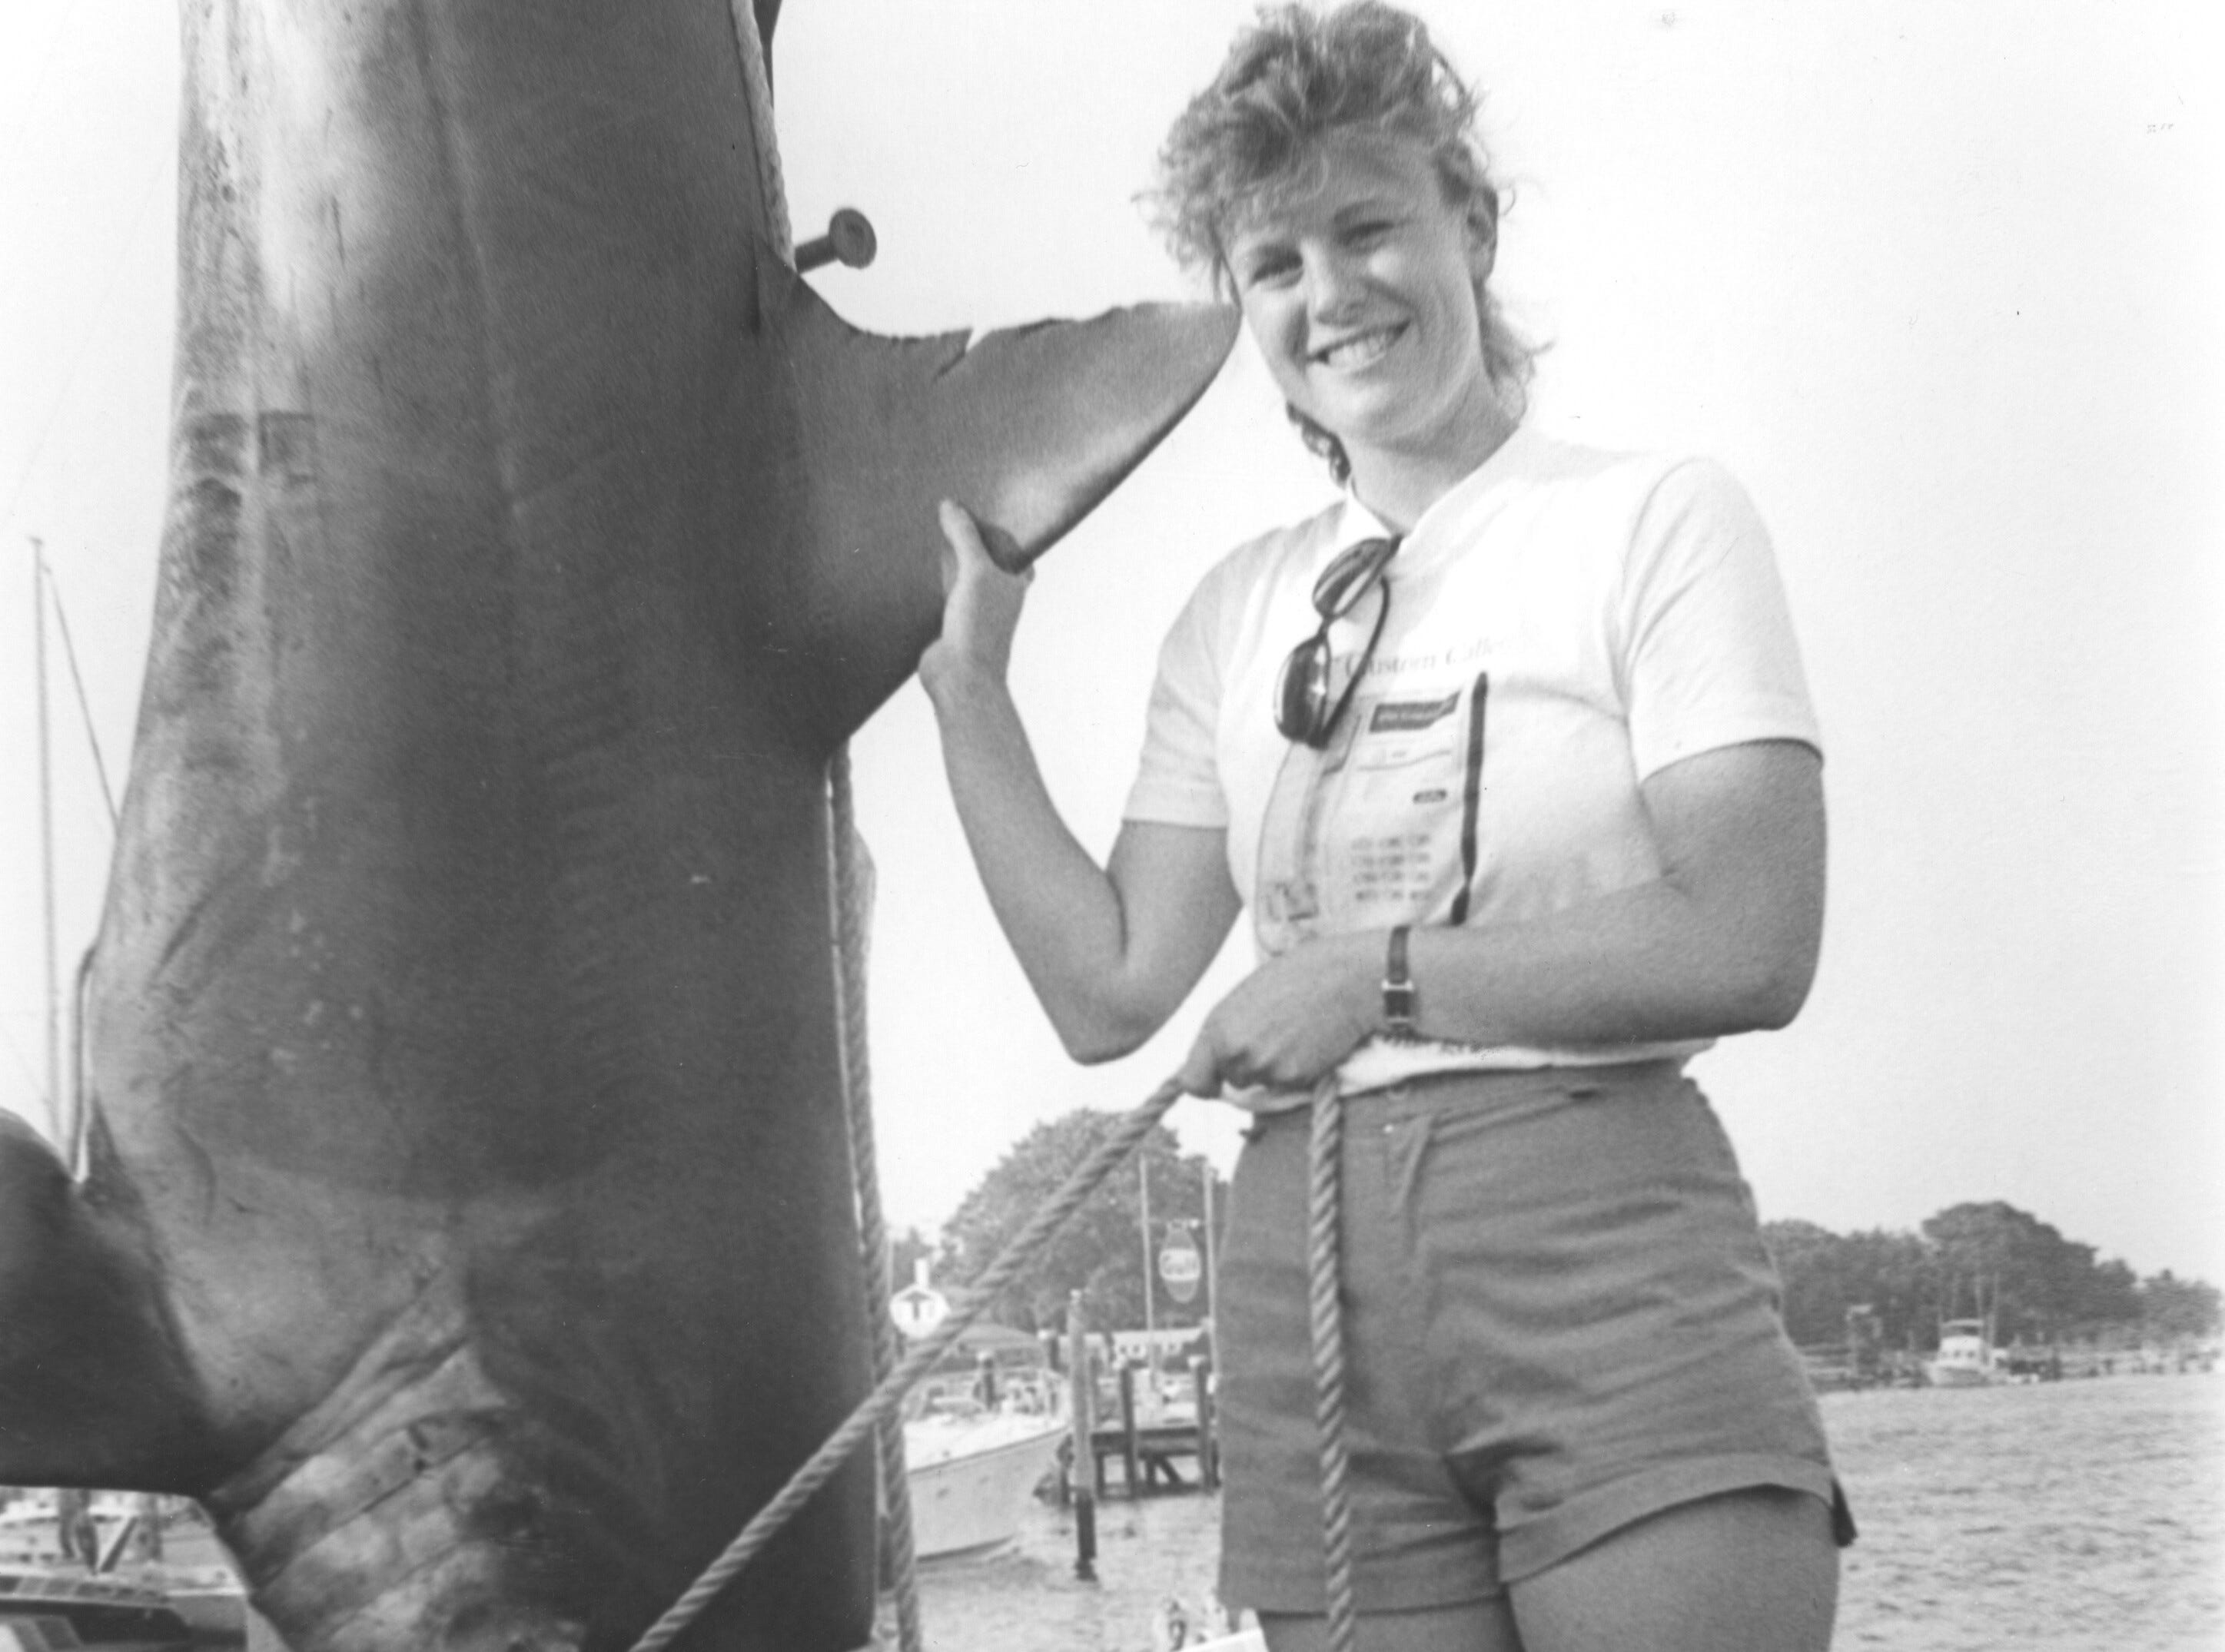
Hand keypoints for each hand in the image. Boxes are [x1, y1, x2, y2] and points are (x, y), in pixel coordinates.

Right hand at [918, 499, 1031, 700]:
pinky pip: (939, 592)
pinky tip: (913, 563)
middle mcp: (995, 596)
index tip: (983, 507)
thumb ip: (964, 537)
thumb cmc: (979, 627)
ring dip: (946, 558)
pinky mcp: (947, 622)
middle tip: (949, 509)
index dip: (1001, 530)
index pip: (1014, 550)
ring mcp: (971, 610)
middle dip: (968, 539)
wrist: (959, 678)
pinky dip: (930, 578)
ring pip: (959, 575)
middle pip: (983, 559)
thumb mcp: (975, 572)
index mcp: (1013, 584)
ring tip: (928, 528)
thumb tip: (949, 505)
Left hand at [1175, 932, 1377, 1101]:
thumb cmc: (1298, 975)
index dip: (1206, 1082)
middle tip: (1272, 1038)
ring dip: (1272, 1069)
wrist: (1345, 978)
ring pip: (1260, 1083)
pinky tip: (1308, 1042)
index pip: (1192, 1081)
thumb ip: (1227, 1028)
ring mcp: (1265, 1068)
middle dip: (1246, 1068)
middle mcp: (1235, 1053)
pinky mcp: (1294, 1078)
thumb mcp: (1246, 994)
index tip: (1218, 1079)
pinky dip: (1296, 1071)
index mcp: (1217, 1028)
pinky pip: (1287, 1085)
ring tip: (1291, 1034)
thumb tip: (1218, 1055)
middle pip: (1230, 1082)